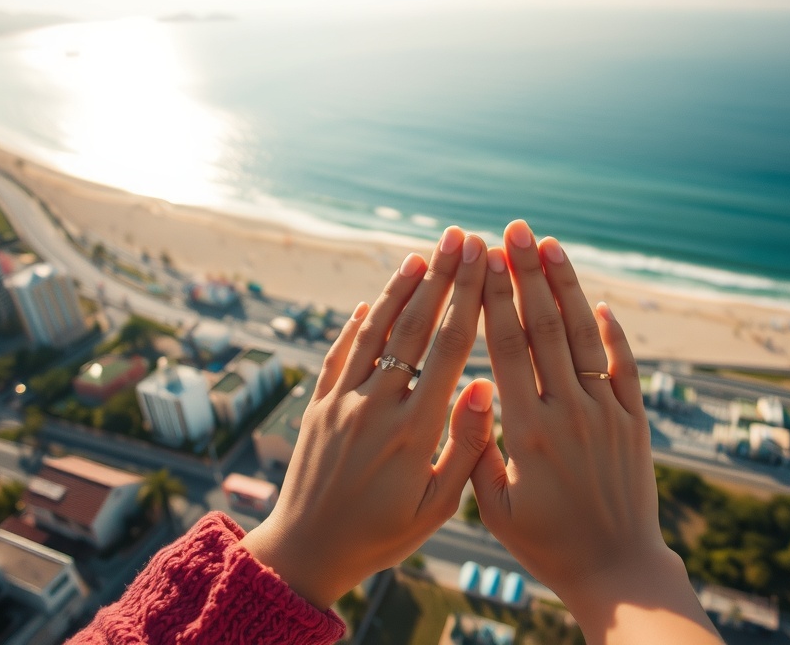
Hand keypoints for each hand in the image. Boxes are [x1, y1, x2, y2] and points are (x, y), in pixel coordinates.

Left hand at [240, 226, 491, 609]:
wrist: (306, 552)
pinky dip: (357, 324)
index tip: (484, 261)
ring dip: (398, 289)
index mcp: (414, 431)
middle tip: (460, 237)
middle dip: (440, 277)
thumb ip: (464, 447)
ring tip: (421, 254)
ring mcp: (342, 402)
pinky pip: (339, 354)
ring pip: (374, 331)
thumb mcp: (437, 507)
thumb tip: (483, 385)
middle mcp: (376, 406)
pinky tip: (369, 302)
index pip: (447, 348)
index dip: (467, 298)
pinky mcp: (318, 406)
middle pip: (414, 327)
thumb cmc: (383, 537)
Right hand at [471, 220, 719, 643]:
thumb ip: (478, 448)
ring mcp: (607, 414)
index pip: (507, 348)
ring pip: (584, 337)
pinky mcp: (635, 423)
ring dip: (566, 287)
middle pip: (544, 328)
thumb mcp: (493, 507)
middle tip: (513, 229)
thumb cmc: (545, 544)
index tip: (483, 259)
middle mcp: (569, 413)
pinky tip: (598, 302)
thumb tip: (468, 391)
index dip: (494, 298)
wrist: (615, 570)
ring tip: (550, 245)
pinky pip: (623, 368)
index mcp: (527, 431)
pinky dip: (612, 333)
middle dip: (526, 273)